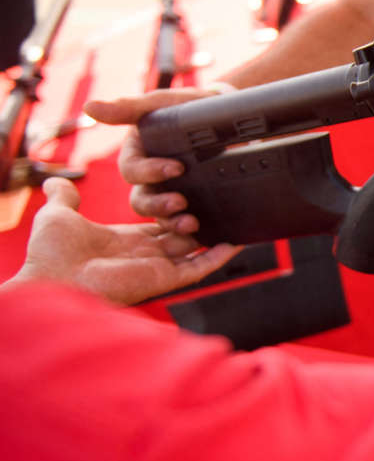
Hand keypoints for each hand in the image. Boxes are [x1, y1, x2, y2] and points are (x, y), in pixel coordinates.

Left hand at [7, 178, 239, 304]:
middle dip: (194, 219)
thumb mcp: (57, 214)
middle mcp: (143, 256)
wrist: (52, 277)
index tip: (187, 193)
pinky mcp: (164, 279)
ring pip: (193, 252)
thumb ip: (63, 197)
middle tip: (204, 199)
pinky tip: (235, 242)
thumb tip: (57, 181)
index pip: (157, 227)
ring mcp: (155, 268)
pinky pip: (198, 269)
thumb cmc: (50, 253)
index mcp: (123, 241)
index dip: (173, 213)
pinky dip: (218, 258)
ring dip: (207, 233)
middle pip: (179, 238)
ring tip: (225, 213)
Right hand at [83, 87, 215, 233]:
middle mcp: (150, 180)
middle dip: (158, 206)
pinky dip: (194, 231)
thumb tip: (88, 107)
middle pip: (142, 202)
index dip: (150, 172)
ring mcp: (170, 194)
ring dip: (173, 223)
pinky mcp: (193, 205)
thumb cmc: (186, 107)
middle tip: (180, 203)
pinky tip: (207, 234)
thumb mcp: (159, 104)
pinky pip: (186, 222)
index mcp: (137, 156)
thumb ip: (128, 108)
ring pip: (162, 218)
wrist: (224, 115)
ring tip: (192, 224)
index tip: (177, 168)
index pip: (131, 171)